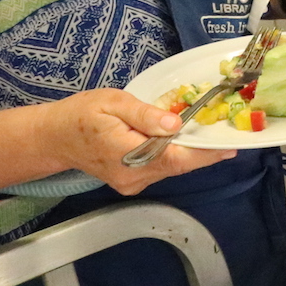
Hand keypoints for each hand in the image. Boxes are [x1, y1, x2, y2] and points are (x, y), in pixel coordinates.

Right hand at [42, 90, 233, 193]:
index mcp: (128, 156)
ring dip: (188, 150)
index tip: (230, 147)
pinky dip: (173, 154)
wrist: (54, 137)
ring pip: (171, 167)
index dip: (206, 154)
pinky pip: (161, 168)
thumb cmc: (82, 114)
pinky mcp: (131, 182)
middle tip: (223, 130)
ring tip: (204, 129)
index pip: (177, 159)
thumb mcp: (113, 103)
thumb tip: (175, 124)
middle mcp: (133, 177)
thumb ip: (146, 115)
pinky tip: (177, 138)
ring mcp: (132, 183)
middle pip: (178, 164)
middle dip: (202, 148)